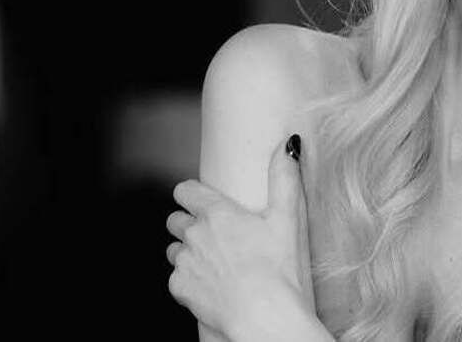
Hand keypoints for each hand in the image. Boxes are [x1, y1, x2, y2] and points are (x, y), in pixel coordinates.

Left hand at [166, 134, 315, 337]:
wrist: (264, 317)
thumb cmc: (279, 270)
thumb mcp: (288, 217)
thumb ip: (284, 178)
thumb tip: (287, 144)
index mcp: (216, 214)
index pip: (185, 191)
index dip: (191, 193)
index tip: (199, 198)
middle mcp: (194, 235)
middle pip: (176, 220)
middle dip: (188, 224)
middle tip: (212, 234)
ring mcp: (185, 263)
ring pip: (173, 250)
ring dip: (187, 252)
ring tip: (211, 261)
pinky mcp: (180, 288)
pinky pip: (175, 279)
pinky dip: (188, 280)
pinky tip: (208, 285)